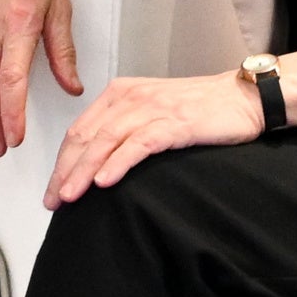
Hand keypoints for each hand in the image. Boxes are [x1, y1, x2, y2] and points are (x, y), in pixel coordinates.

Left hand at [42, 72, 264, 207]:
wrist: (244, 99)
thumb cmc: (201, 111)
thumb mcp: (152, 114)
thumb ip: (125, 130)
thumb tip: (97, 166)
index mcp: (120, 94)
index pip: (79, 131)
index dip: (61, 162)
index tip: (52, 191)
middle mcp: (129, 97)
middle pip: (85, 138)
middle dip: (65, 172)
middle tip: (53, 202)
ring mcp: (151, 108)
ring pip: (105, 142)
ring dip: (83, 172)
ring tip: (69, 197)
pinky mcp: (173, 122)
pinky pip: (138, 144)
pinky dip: (118, 163)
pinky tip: (104, 182)